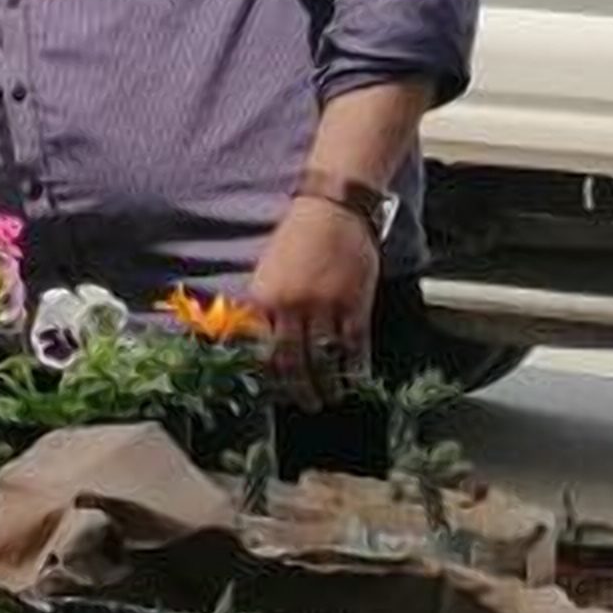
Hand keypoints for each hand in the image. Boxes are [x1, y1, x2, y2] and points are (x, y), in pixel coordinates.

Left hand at [240, 197, 384, 403]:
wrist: (332, 209)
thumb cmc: (297, 238)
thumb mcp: (268, 271)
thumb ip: (263, 306)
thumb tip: (255, 341)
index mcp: (264, 299)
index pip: (261, 350)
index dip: (268, 376)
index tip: (274, 392)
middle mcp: (291, 308)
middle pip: (292, 363)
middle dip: (298, 389)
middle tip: (305, 403)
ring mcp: (324, 308)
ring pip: (324, 359)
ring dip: (327, 383)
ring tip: (331, 396)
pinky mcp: (354, 304)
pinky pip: (354, 346)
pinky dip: (355, 367)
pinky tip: (356, 378)